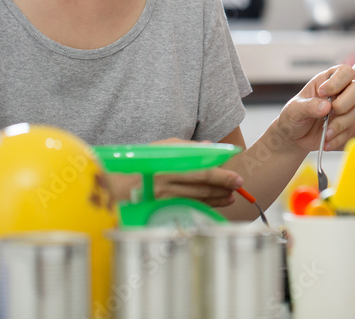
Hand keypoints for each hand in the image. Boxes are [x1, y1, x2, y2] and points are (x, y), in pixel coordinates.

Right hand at [121, 137, 244, 207]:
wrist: (115, 185)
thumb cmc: (141, 162)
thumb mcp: (161, 148)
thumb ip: (187, 148)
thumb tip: (209, 147)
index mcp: (168, 163)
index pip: (201, 170)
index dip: (221, 175)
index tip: (236, 177)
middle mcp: (166, 182)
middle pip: (202, 186)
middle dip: (223, 187)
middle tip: (239, 185)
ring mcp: (164, 198)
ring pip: (197, 199)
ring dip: (217, 198)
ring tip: (231, 196)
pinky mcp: (162, 208)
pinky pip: (188, 207)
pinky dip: (205, 206)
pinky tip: (216, 203)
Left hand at [276, 65, 354, 152]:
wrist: (293, 138)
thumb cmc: (293, 117)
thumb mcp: (294, 109)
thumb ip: (308, 106)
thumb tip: (325, 107)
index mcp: (327, 81)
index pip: (345, 72)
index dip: (338, 81)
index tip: (322, 93)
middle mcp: (340, 93)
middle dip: (345, 102)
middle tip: (328, 112)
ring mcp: (345, 110)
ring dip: (341, 124)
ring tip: (325, 133)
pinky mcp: (347, 126)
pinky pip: (351, 130)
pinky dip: (338, 138)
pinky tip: (325, 142)